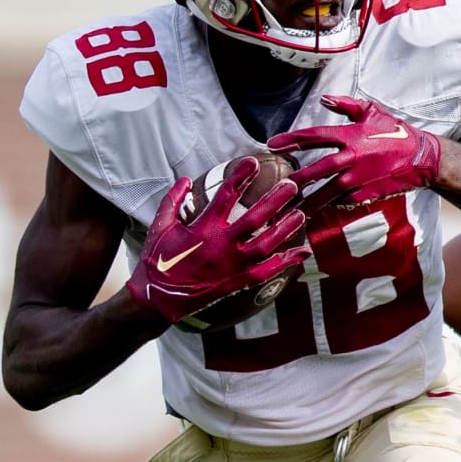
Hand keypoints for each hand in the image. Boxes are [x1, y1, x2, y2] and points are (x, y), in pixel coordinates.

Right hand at [126, 157, 310, 324]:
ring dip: (285, 228)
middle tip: (292, 185)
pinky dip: (286, 262)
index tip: (252, 162)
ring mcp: (232, 265)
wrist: (158, 299)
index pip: (225, 195)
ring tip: (301, 213)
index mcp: (203, 229)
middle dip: (274, 200)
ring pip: (266, 244)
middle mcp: (221, 246)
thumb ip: (172, 200)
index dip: (239, 177)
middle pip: (254, 218)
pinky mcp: (238, 282)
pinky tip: (302, 252)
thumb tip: (184, 180)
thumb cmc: (157, 261)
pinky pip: (267, 271)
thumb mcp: (159, 226)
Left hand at [268, 94, 440, 209]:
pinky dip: (327, 207)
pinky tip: (312, 215)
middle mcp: (351, 159)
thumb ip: (345, 104)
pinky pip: (340, 202)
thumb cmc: (395, 133)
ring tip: (288, 212)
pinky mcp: (364, 195)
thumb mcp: (371, 112)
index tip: (271, 144)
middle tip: (273, 188)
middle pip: (315, 171)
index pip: (313, 137)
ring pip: (325, 194)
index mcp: (350, 136)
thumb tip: (324, 99)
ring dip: (306, 203)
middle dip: (293, 180)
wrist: (421, 158)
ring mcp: (358, 180)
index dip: (290, 140)